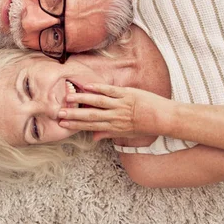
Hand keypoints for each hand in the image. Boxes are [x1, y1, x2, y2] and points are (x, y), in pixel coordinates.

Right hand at [58, 83, 172, 140]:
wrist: (164, 118)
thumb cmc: (146, 126)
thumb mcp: (127, 134)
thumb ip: (109, 134)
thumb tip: (93, 138)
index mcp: (115, 127)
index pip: (91, 127)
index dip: (76, 125)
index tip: (62, 124)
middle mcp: (116, 117)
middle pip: (91, 116)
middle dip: (74, 115)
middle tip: (59, 113)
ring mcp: (121, 104)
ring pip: (98, 102)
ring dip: (82, 100)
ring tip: (69, 98)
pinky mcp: (127, 94)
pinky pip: (110, 91)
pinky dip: (98, 88)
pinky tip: (87, 86)